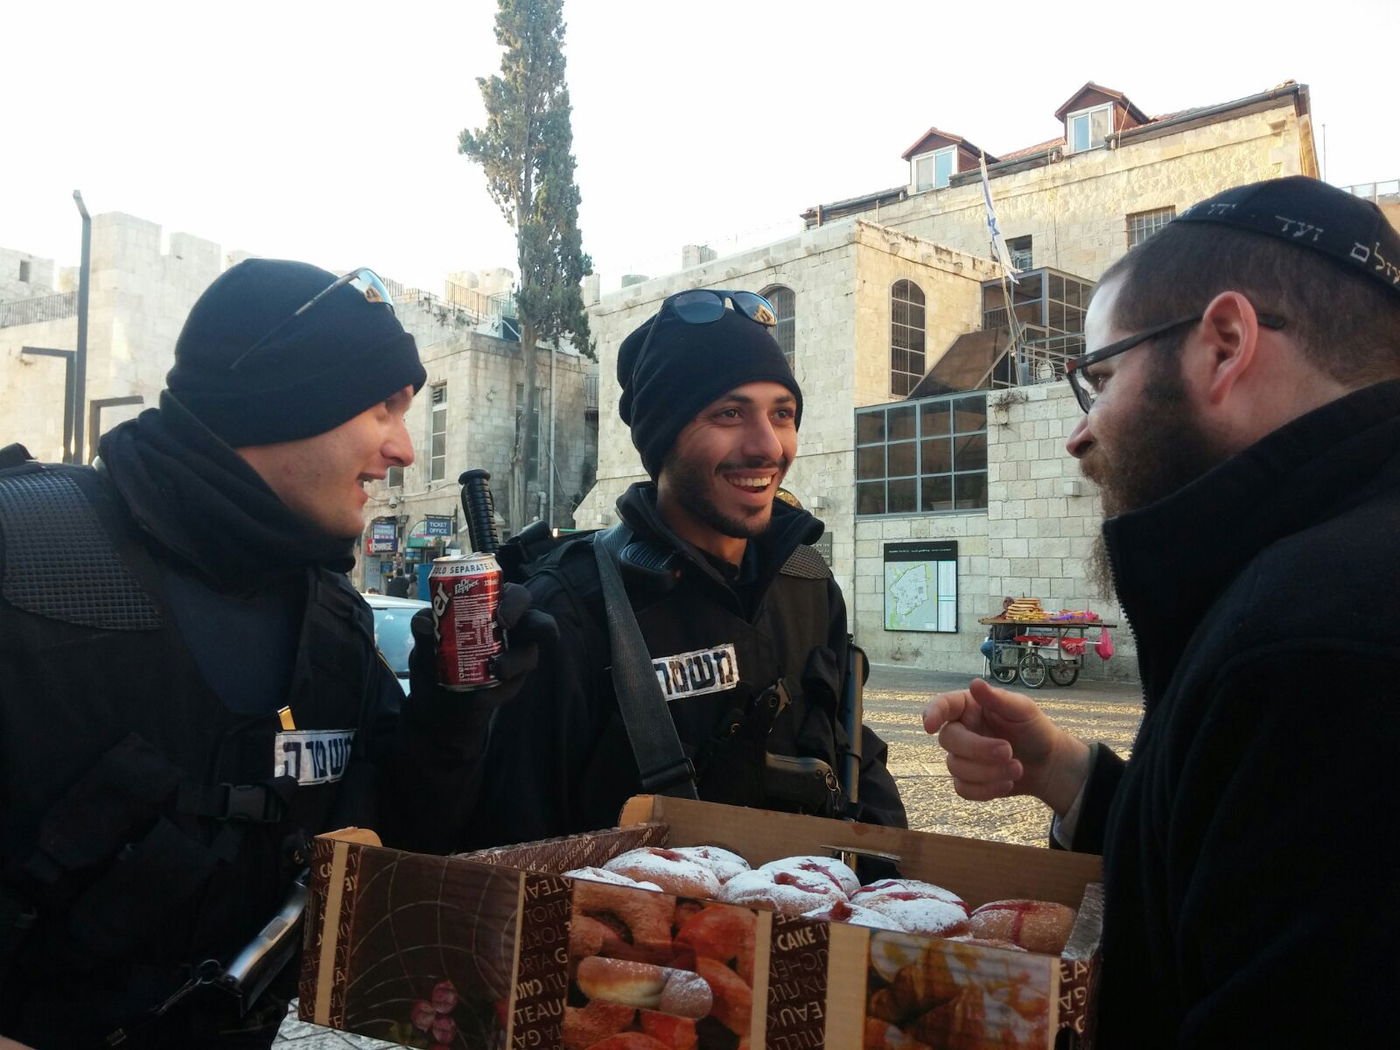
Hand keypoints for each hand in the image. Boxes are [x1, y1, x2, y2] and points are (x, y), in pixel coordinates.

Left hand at [408, 583, 556, 705]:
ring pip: (531, 656)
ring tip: (495, 671)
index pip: (517, 597)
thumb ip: (423, 630)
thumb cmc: (436, 655)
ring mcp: (518, 657)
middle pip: (540, 622)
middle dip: (537, 627)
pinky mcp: (513, 683)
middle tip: (508, 633)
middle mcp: (516, 630)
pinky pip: (513, 685)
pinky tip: (480, 695)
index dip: (516, 602)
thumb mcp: (425, 642)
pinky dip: (497, 691)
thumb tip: (424, 622)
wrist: (436, 694)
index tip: (501, 615)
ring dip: (514, 663)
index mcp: (498, 608)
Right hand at [922, 678, 1089, 814]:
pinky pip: (963, 788)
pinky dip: (987, 789)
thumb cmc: (1035, 730)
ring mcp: (962, 756)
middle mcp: (961, 729)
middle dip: (979, 750)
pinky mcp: (968, 780)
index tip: (930, 726)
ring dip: (989, 772)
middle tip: (1009, 752)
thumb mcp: (1023, 710)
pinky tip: (1008, 783)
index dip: (933, 713)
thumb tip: (975, 683)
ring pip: (956, 768)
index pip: (943, 705)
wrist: (1049, 764)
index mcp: (970, 707)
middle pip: (948, 740)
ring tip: (1018, 768)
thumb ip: (998, 699)